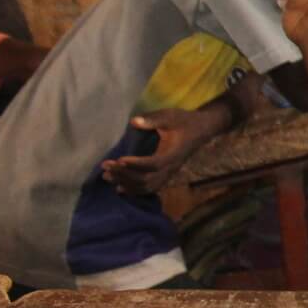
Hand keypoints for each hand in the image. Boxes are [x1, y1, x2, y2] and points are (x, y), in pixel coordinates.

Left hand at [100, 104, 232, 194]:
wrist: (201, 130)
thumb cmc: (184, 121)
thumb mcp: (170, 116)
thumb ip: (153, 119)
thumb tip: (134, 122)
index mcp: (173, 153)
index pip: (153, 164)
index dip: (136, 164)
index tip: (119, 159)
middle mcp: (171, 167)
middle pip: (146, 179)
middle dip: (124, 174)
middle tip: (106, 166)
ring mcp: (168, 173)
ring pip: (146, 187)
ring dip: (126, 183)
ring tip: (108, 176)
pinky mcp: (165, 175)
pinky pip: (150, 188)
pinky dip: (134, 190)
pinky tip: (120, 188)